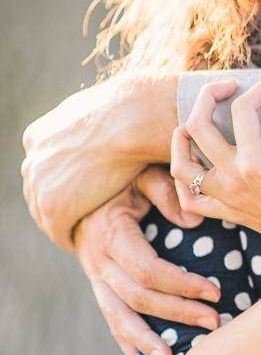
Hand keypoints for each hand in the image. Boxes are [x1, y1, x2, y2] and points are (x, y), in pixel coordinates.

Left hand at [22, 74, 176, 249]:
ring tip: (81, 232)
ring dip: (62, 222)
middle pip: (40, 190)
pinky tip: (84, 242)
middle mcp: (33, 157)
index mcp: (40, 135)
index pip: (44, 168)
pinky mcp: (53, 205)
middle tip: (78, 216)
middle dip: (57, 203)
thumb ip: (94, 125)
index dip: (60, 182)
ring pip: (44, 212)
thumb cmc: (132, 112)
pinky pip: (57, 230)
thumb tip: (111, 122)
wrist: (133, 119)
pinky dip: (69, 237)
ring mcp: (39, 182)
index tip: (77, 192)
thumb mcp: (104, 113)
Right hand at [74, 165, 219, 354]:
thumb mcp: (143, 174)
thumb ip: (166, 191)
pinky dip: (129, 345)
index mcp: (111, 233)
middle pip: (138, 298)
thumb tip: (194, 220)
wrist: (87, 191)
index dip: (180, 284)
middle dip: (178, 313)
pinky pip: (113, 321)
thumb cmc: (126, 178)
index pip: (146, 270)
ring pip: (118, 318)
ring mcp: (96, 278)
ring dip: (146, 342)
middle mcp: (98, 261)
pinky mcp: (100, 288)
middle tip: (215, 322)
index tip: (215, 291)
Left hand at [169, 79, 260, 255]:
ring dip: (183, 135)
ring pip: (180, 163)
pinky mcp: (227, 212)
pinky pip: (188, 199)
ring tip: (199, 120)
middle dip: (210, 95)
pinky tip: (197, 164)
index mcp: (255, 164)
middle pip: (198, 126)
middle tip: (230, 86)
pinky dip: (183, 180)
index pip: (243, 111)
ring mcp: (226, 198)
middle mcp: (233, 180)